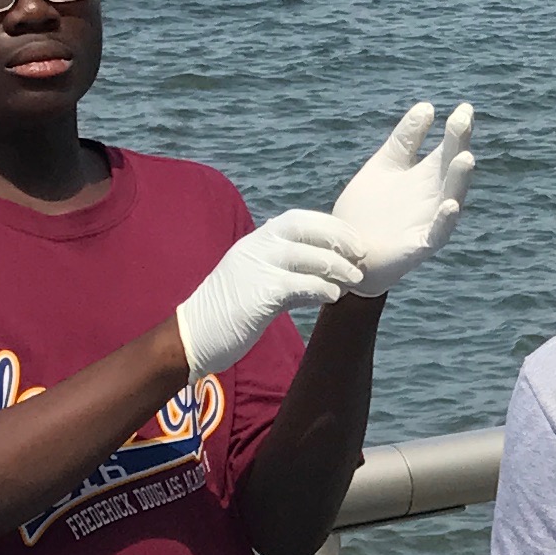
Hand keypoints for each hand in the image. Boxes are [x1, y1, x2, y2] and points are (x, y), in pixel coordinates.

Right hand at [173, 209, 367, 376]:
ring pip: (307, 255)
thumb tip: (322, 273)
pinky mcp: (259, 294)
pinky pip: (300, 285)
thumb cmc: (227, 312)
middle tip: (362, 255)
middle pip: (305, 228)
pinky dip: (321, 288)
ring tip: (355, 279)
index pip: (298, 219)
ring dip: (337, 266)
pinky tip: (334, 296)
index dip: (330, 225)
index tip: (353, 239)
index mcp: (255, 241)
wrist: (193, 335)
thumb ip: (284, 270)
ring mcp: (255, 267)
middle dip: (339, 238)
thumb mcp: (255, 280)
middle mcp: (255, 247)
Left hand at [324, 101, 476, 294]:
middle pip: (450, 167)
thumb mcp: (384, 165)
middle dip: (458, 145)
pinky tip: (449, 205)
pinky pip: (437, 233)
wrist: (346, 251)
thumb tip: (427, 106)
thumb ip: (405, 139)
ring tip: (465, 157)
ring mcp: (430, 220)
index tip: (464, 107)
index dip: (455, 129)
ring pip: (451, 197)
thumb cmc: (368, 209)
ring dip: (458, 180)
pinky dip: (444, 220)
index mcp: (425, 175)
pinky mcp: (421, 245)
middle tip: (462, 120)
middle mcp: (433, 195)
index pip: (446, 147)